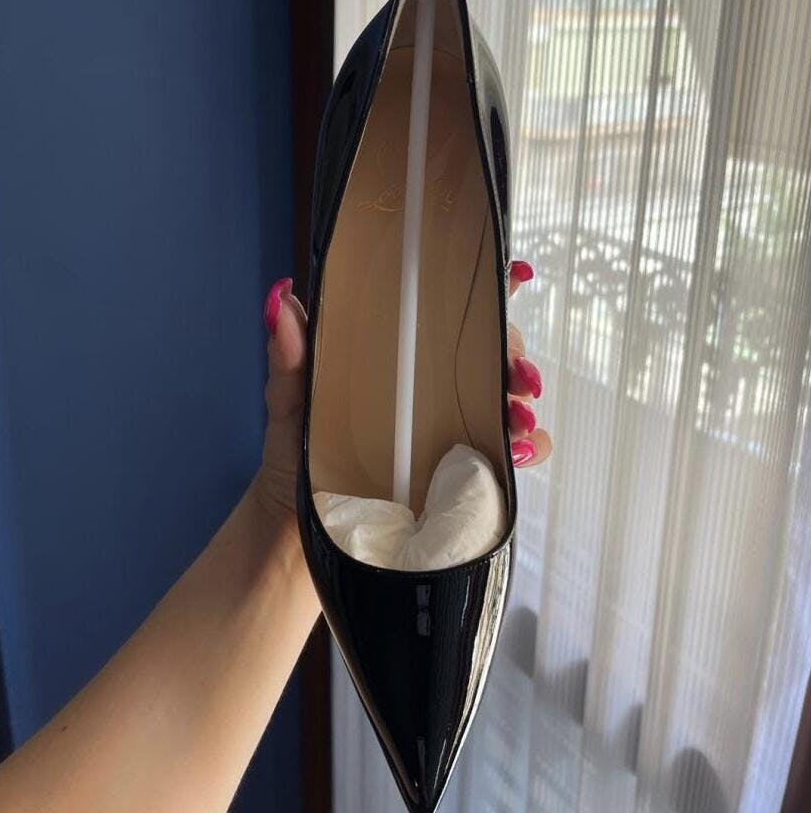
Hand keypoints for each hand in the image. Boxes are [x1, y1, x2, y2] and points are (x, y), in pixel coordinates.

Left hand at [252, 262, 552, 521]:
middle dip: (516, 357)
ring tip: (518, 418)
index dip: (490, 290)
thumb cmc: (293, 459)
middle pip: (490, 356)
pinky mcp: (462, 478)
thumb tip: (281, 300)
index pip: (450, 317)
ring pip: (509, 403)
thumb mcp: (290, 402)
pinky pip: (511, 458)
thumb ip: (290, 357)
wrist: (294, 535)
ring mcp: (451, 432)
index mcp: (398, 363)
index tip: (515, 278)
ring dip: (525, 404)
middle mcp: (432, 391)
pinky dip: (530, 449)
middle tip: (518, 377)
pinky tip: (519, 453)